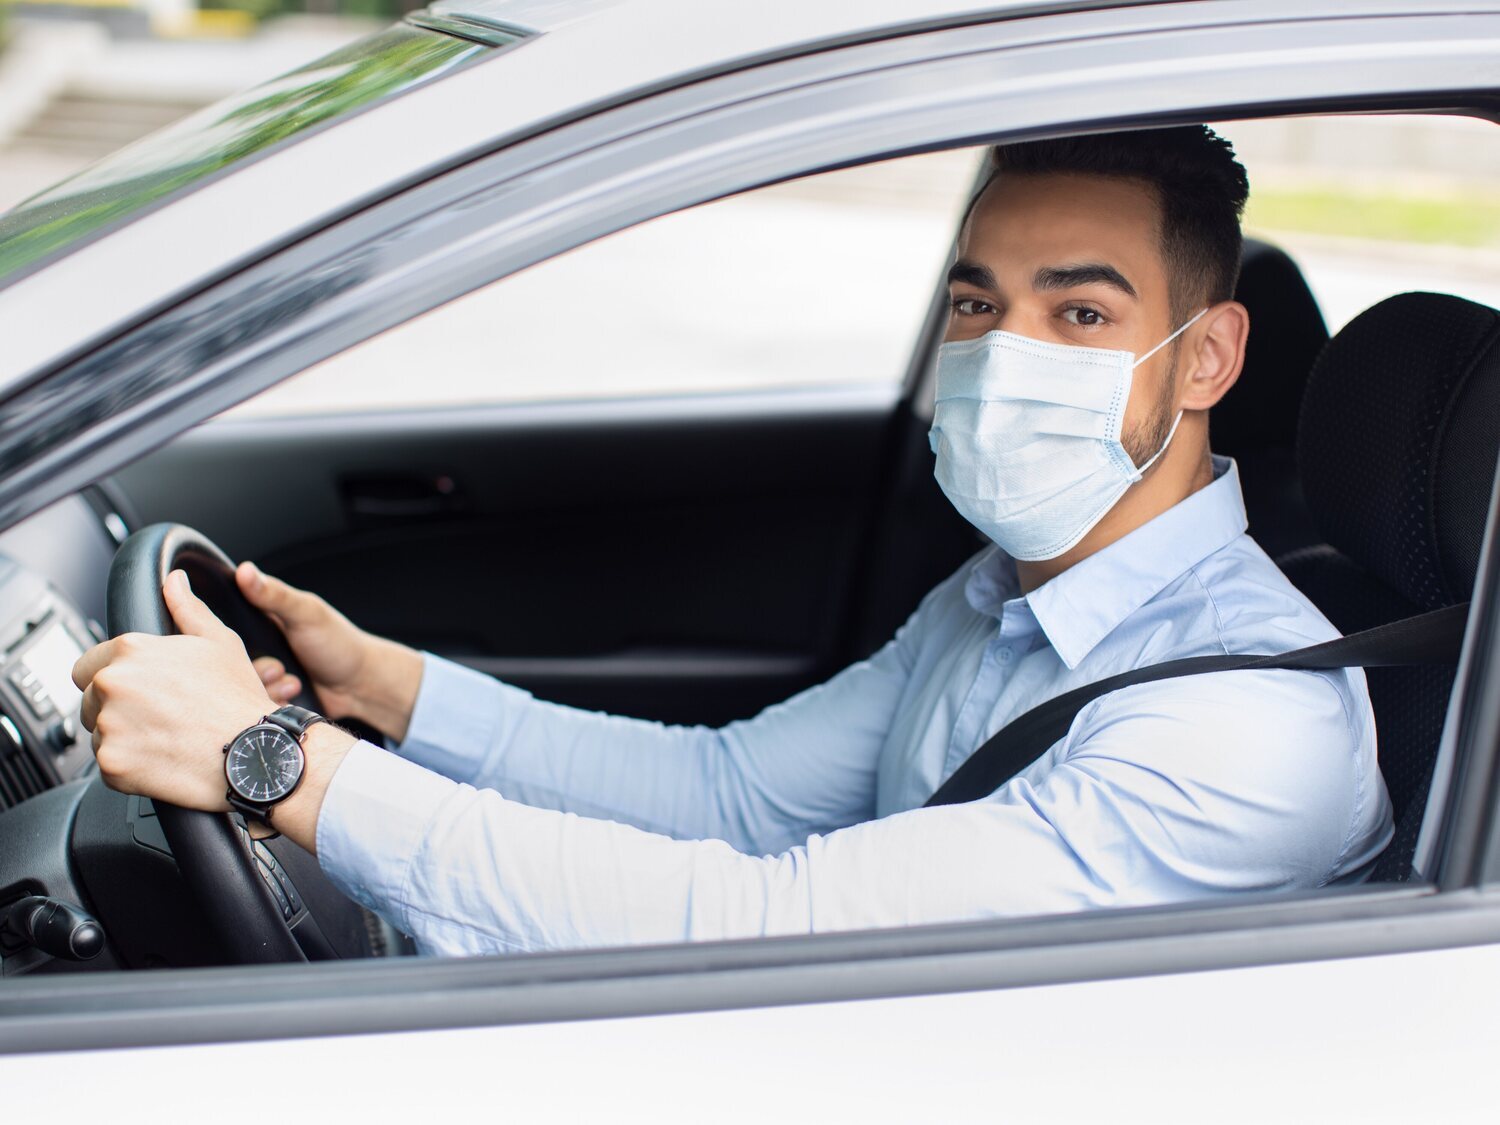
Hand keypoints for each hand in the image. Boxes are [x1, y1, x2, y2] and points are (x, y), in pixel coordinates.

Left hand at [73, 570, 276, 811]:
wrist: (255, 752)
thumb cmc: (239, 698)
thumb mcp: (219, 643)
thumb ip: (187, 609)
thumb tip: (174, 581)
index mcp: (131, 649)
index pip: (88, 665)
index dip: (116, 680)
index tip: (143, 693)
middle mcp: (113, 683)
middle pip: (90, 701)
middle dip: (117, 710)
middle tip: (160, 719)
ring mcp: (109, 724)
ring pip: (99, 734)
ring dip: (124, 739)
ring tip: (167, 740)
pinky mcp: (112, 762)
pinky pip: (109, 766)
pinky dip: (131, 768)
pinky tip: (164, 761)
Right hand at [237, 562, 421, 739]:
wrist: (362, 685)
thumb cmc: (339, 643)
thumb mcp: (306, 614)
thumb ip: (275, 595)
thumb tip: (245, 570)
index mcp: (260, 620)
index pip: (222, 622)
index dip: (220, 633)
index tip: (230, 642)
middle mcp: (256, 647)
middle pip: (226, 658)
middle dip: (249, 666)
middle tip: (276, 666)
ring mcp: (262, 674)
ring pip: (239, 683)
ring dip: (265, 684)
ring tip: (290, 679)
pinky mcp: (268, 697)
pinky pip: (253, 702)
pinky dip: (273, 698)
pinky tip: (295, 690)